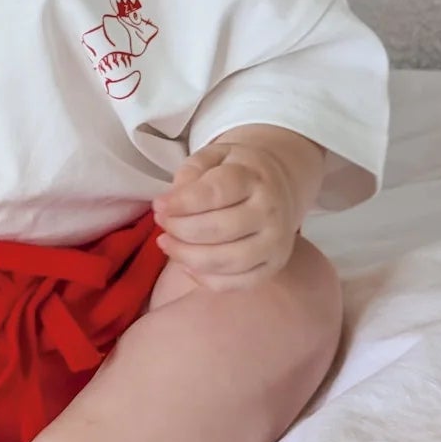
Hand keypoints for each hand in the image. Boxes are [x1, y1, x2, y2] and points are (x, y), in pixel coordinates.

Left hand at [151, 140, 300, 291]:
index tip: (159, 205)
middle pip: (218, 229)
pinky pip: (234, 284)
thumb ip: (191, 174)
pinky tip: (186, 264)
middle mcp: (270, 212)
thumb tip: (169, 203)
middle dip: (180, 229)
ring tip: (166, 242)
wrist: (281, 184)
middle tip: (161, 221)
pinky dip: (204, 279)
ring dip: (186, 256)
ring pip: (225, 261)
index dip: (182, 203)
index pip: (216, 193)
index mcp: (254, 178)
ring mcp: (274, 244)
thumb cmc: (238, 171)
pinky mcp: (272, 267)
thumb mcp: (213, 157)